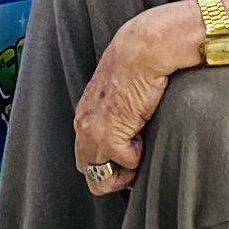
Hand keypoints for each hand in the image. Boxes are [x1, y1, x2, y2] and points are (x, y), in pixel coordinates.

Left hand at [75, 2, 199, 195]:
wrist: (143, 50)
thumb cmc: (139, 68)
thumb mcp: (120, 96)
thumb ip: (116, 117)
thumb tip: (131, 137)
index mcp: (85, 116)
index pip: (86, 157)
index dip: (109, 164)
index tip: (130, 155)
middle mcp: (83, 126)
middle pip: (90, 174)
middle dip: (115, 175)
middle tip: (138, 158)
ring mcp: (93, 132)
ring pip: (102, 178)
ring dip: (127, 169)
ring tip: (142, 145)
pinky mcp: (110, 135)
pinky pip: (126, 163)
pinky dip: (139, 156)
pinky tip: (145, 132)